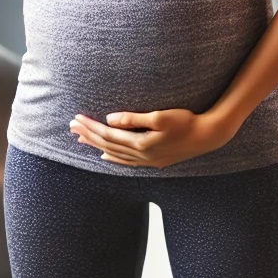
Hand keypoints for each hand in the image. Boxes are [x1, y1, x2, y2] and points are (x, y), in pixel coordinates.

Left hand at [69, 108, 236, 167]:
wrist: (206, 136)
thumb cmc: (185, 121)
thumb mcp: (160, 116)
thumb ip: (133, 118)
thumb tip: (110, 119)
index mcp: (140, 143)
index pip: (107, 134)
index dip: (90, 127)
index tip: (76, 119)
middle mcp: (140, 155)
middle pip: (107, 145)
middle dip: (88, 135)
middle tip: (71, 126)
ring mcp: (146, 160)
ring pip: (114, 154)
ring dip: (96, 145)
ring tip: (81, 140)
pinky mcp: (153, 160)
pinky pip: (126, 161)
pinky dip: (113, 158)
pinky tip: (105, 156)